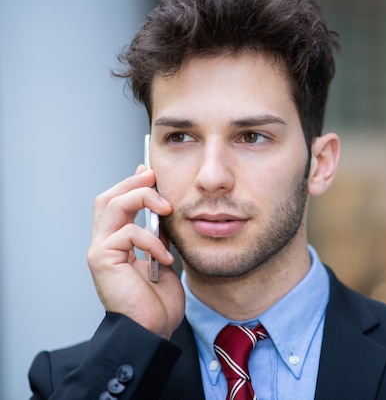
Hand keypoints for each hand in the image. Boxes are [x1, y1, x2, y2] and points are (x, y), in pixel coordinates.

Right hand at [87, 165, 183, 338]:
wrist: (151, 331)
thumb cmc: (157, 304)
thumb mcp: (164, 260)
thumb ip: (159, 237)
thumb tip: (165, 213)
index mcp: (117, 245)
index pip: (117, 204)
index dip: (131, 184)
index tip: (150, 172)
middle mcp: (104, 245)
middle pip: (108, 198)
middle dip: (132, 183)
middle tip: (154, 177)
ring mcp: (100, 251)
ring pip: (112, 206)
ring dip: (141, 199)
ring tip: (166, 208)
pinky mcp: (102, 259)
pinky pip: (127, 233)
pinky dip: (151, 240)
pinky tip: (165, 257)